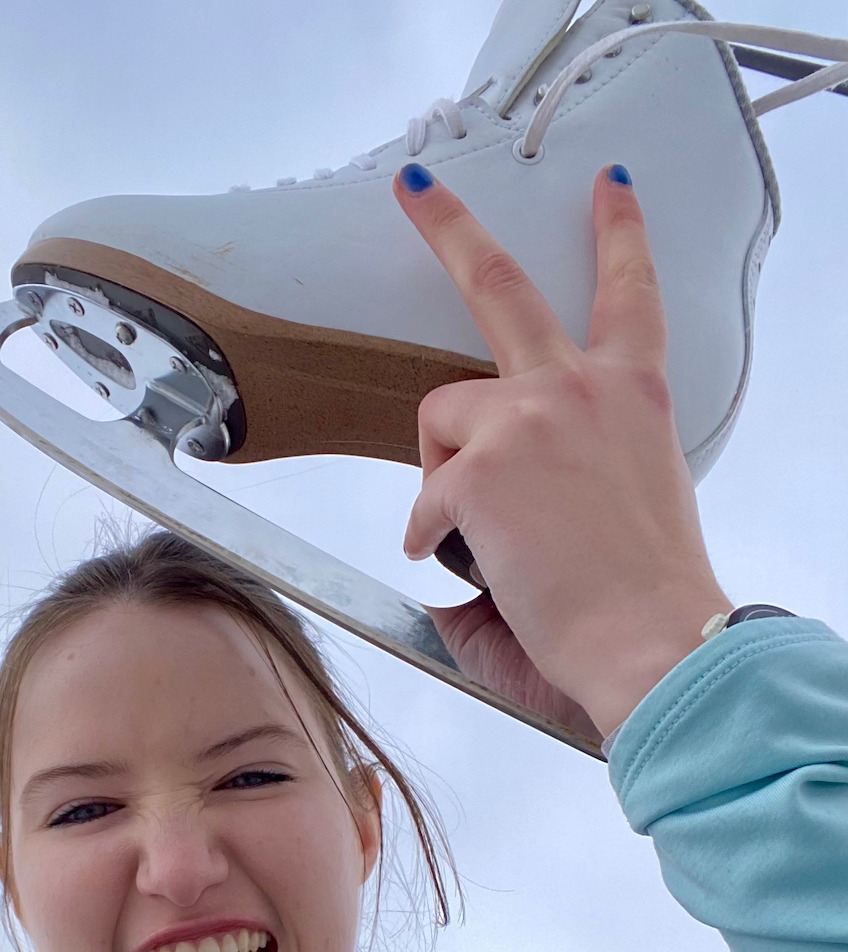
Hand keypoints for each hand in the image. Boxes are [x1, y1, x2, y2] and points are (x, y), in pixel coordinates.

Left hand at [393, 163, 732, 739]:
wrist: (654, 645)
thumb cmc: (644, 597)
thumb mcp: (623, 508)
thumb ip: (560, 478)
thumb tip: (496, 506)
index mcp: (635, 397)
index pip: (630, 294)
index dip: (617, 235)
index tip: (608, 190)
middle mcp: (582, 389)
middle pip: (501, 285)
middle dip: (449, 226)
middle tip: (415, 189)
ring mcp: (527, 421)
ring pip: (442, 415)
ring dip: (443, 466)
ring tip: (477, 525)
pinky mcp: (480, 469)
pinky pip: (426, 498)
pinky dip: (431, 533)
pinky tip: (459, 562)